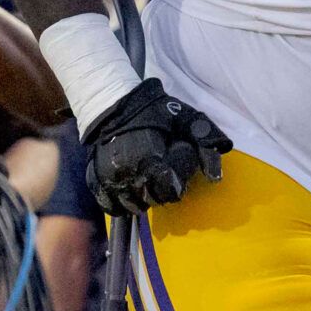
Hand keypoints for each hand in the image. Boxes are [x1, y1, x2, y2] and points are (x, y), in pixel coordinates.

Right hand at [82, 78, 230, 216]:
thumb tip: (215, 177)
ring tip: (144, 177)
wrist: (112, 104)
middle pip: (153, 201)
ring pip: (132, 207)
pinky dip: (121, 202)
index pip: (170, 193)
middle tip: (159, 171)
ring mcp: (108, 180)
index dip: (176, 183)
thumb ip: (204, 146)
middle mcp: (127, 175)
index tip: (173, 169)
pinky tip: (128, 187)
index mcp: (150, 161)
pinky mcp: (95, 182)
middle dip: (161, 190)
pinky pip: (111, 207)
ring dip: (142, 198)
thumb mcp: (186, 120)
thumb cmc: (154, 111)